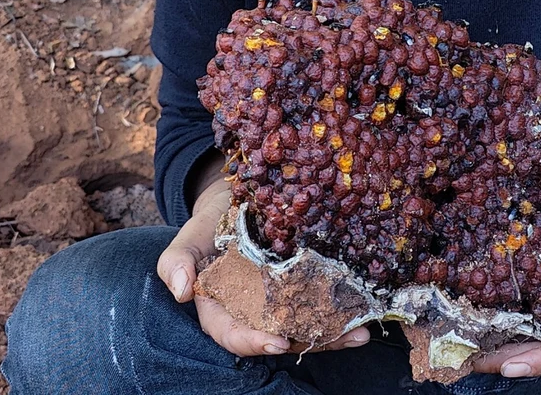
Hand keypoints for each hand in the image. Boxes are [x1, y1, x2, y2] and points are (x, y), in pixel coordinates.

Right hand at [156, 175, 369, 356]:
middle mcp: (251, 310)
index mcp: (220, 307)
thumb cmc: (211, 220)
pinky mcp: (301, 285)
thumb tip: (182, 292)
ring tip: (360, 331)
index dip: (253, 341)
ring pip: (302, 325)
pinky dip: (338, 311)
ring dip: (332, 333)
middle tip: (338, 337)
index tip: (277, 342)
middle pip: (276, 335)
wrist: (238, 198)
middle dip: (306, 341)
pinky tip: (363, 313)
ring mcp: (278, 300)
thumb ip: (177, 260)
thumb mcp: (190, 234)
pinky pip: (317, 303)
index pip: (232, 332)